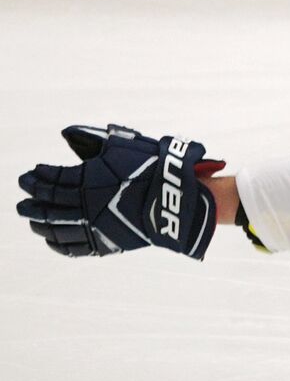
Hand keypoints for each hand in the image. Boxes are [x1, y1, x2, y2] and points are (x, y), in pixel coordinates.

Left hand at [17, 125, 222, 258]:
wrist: (177, 196)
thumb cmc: (150, 166)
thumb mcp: (121, 145)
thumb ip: (90, 138)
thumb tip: (65, 133)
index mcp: (86, 179)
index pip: (51, 178)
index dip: (37, 177)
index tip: (29, 174)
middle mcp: (84, 204)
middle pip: (47, 204)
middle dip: (32, 200)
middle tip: (22, 198)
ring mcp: (93, 226)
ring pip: (55, 228)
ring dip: (39, 223)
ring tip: (31, 219)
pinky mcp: (105, 242)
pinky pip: (72, 247)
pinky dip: (56, 244)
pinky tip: (50, 239)